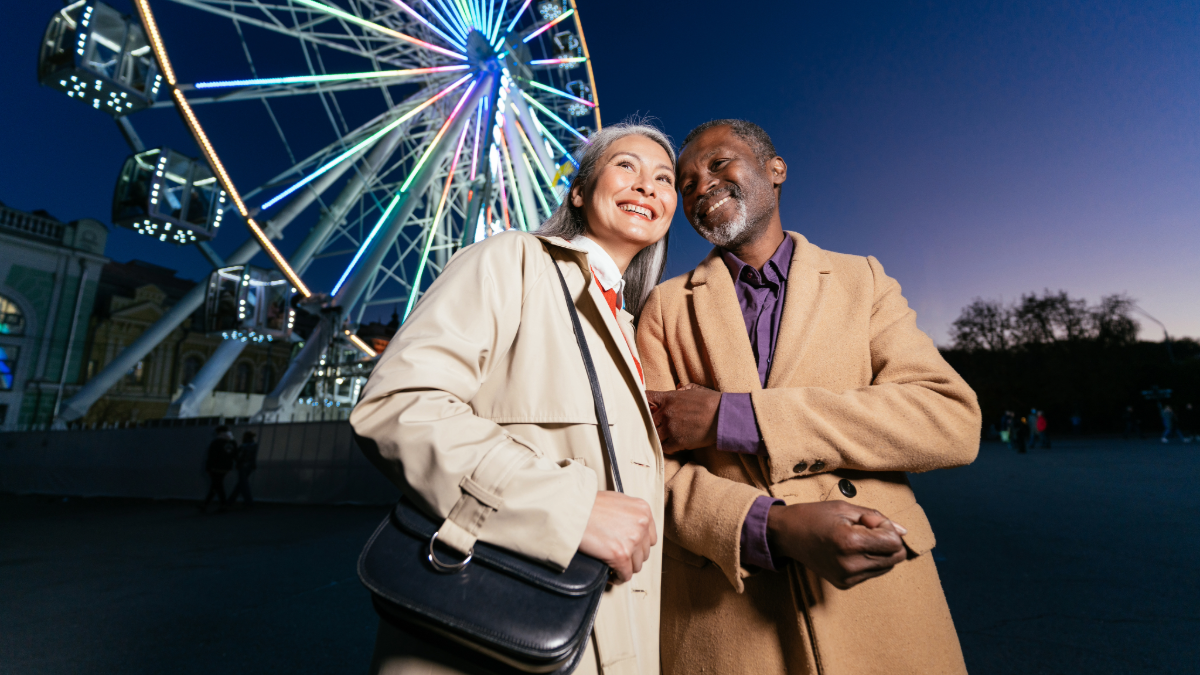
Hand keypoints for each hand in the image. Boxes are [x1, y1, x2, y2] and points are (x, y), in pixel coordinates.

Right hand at [578, 491, 657, 583]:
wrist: (572, 510)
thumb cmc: (587, 504)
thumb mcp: (616, 501)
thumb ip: (628, 514)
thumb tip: (630, 529)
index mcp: (642, 510)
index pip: (650, 537)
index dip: (639, 545)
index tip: (630, 549)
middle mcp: (642, 524)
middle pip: (644, 552)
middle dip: (632, 557)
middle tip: (618, 557)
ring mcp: (633, 540)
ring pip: (637, 565)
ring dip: (626, 567)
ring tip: (614, 566)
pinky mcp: (621, 555)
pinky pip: (626, 574)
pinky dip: (619, 577)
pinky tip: (612, 575)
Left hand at [646, 383, 720, 454]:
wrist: (723, 417)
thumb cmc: (712, 402)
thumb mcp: (696, 390)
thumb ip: (683, 389)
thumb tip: (677, 388)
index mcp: (669, 398)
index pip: (646, 398)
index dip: (642, 403)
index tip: (644, 408)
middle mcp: (666, 412)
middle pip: (647, 420)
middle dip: (652, 423)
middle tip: (656, 426)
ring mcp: (670, 427)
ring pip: (654, 435)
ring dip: (659, 436)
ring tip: (666, 437)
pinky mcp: (677, 441)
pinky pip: (664, 447)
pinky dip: (668, 447)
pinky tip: (674, 444)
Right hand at [766, 501, 907, 589]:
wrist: (786, 535)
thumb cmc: (814, 516)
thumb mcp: (845, 508)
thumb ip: (876, 517)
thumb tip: (904, 532)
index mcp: (850, 543)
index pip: (894, 543)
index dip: (886, 527)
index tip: (868, 520)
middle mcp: (850, 565)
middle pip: (895, 558)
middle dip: (887, 541)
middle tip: (866, 529)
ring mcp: (848, 577)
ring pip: (887, 566)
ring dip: (879, 551)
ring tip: (856, 539)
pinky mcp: (845, 584)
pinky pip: (873, 572)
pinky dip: (869, 559)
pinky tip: (851, 550)